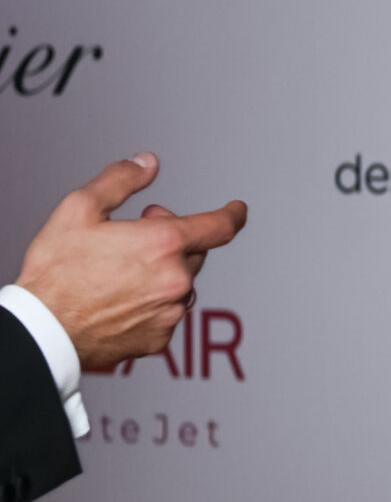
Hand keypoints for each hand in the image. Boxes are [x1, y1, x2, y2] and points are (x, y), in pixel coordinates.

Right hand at [15, 154, 248, 369]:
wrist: (43, 329)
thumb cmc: (56, 272)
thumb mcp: (79, 209)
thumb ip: (120, 180)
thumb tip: (147, 163)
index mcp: (163, 244)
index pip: (219, 226)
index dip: (232, 215)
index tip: (237, 210)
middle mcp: (176, 280)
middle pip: (193, 252)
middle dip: (171, 240)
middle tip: (134, 238)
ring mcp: (170, 312)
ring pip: (180, 283)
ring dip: (163, 272)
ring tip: (118, 272)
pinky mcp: (160, 338)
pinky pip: (166, 311)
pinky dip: (152, 301)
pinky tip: (118, 299)